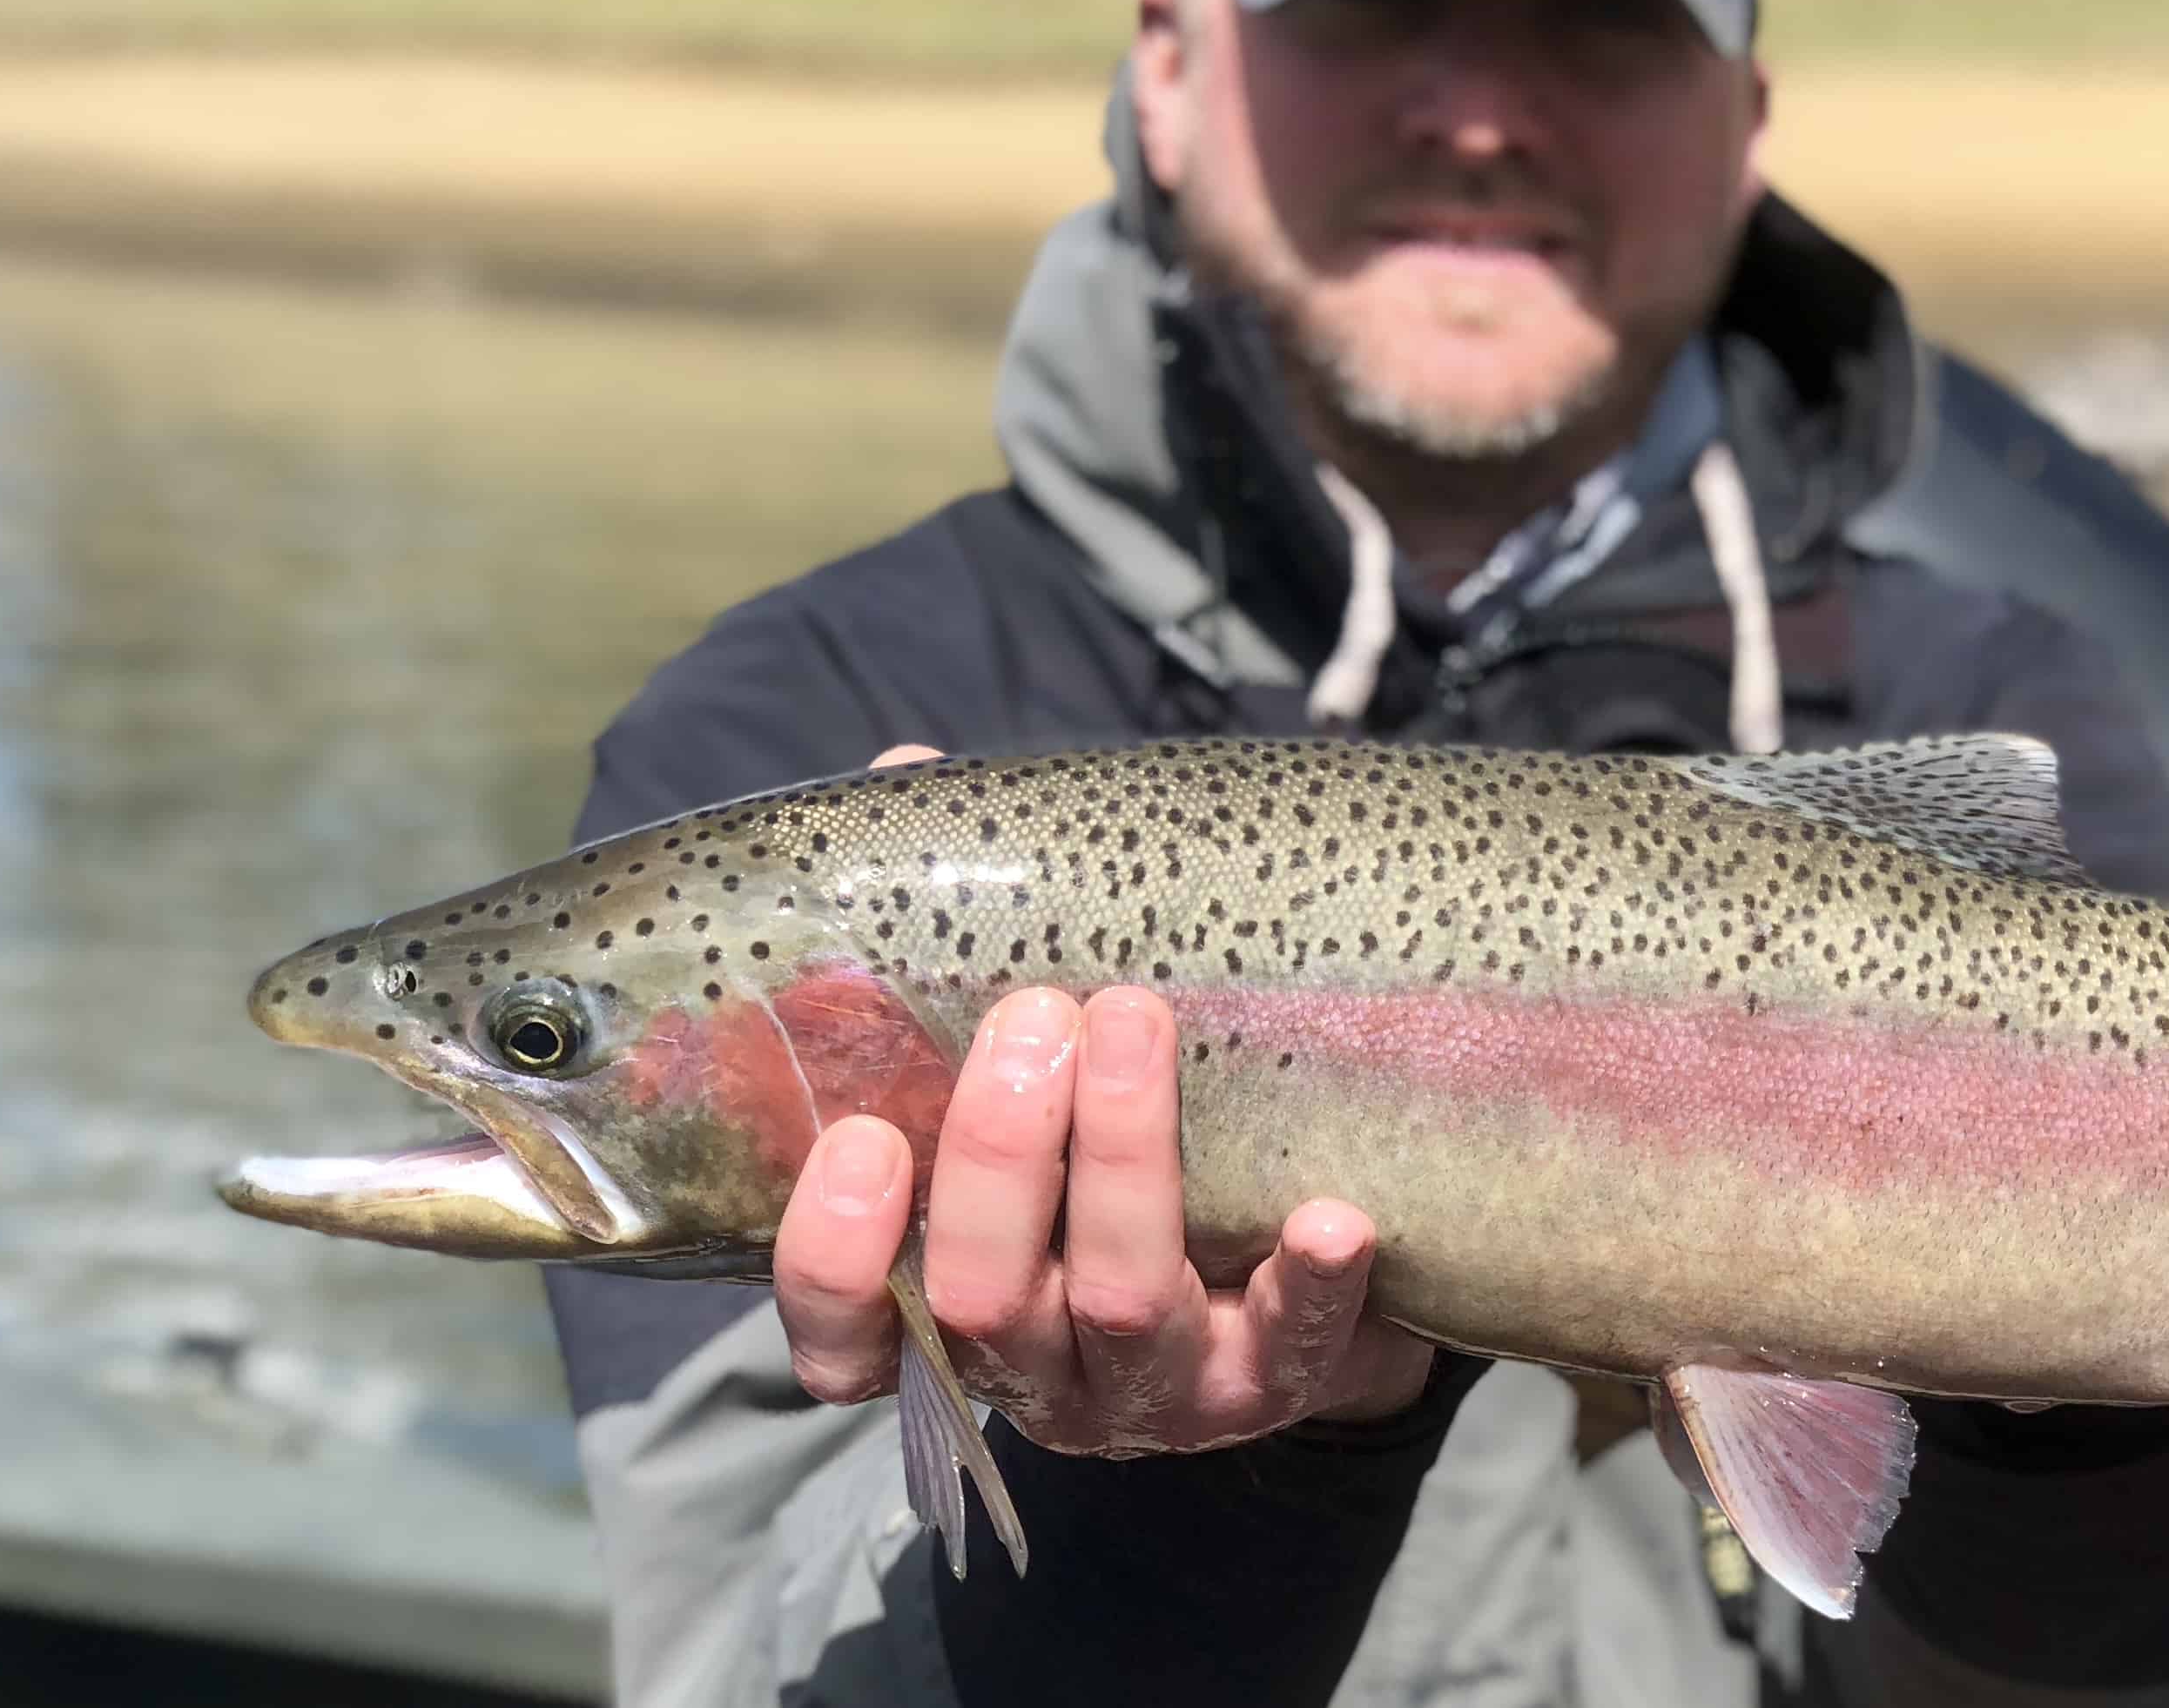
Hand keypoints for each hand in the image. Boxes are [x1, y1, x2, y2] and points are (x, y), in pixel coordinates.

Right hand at [769, 746, 1434, 1452]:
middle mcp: (1037, 1366)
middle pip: (984, 1298)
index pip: (841, 1340)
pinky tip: (1333, 1219)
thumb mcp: (1034, 1053)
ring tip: (1140, 1023)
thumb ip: (962, 940)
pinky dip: (1310, 1287)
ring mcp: (1153, 1389)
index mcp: (947, 1299)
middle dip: (1003, 1156)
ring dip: (1127, 1164)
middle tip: (1041, 1016)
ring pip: (1121, 1306)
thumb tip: (909, 778)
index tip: (864, 1142)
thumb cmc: (1128, 1132)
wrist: (1304, 1249)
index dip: (835, 1260)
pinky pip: (1290, 1351)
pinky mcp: (1271, 1387)